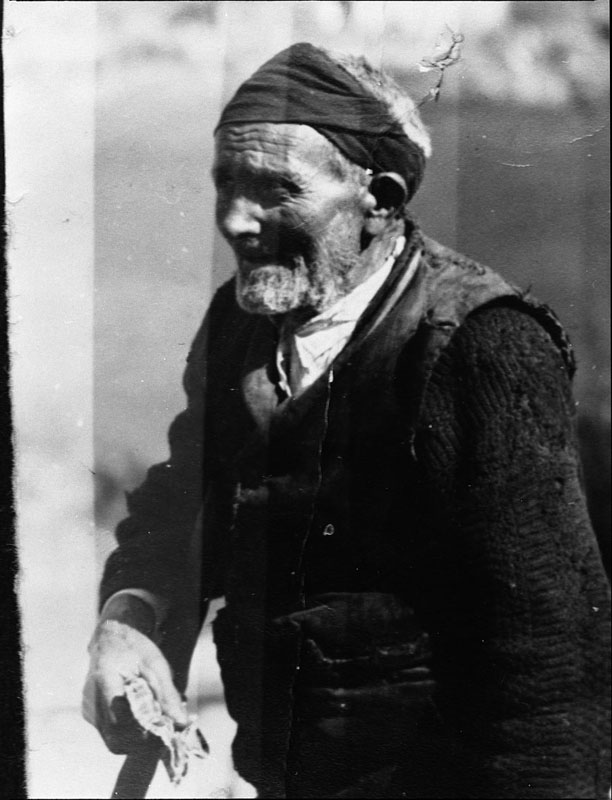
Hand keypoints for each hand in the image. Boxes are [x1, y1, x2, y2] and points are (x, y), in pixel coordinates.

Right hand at [82, 600, 187, 753]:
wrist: (112, 638)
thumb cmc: (135, 648)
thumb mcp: (156, 665)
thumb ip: (168, 695)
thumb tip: (182, 723)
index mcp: (105, 681)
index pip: (121, 724)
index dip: (144, 733)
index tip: (164, 729)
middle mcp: (91, 700)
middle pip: (115, 739)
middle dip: (141, 741)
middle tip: (163, 729)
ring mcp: (88, 710)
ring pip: (111, 740)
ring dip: (134, 739)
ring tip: (154, 720)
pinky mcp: (90, 714)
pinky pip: (108, 733)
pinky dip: (126, 732)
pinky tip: (139, 716)